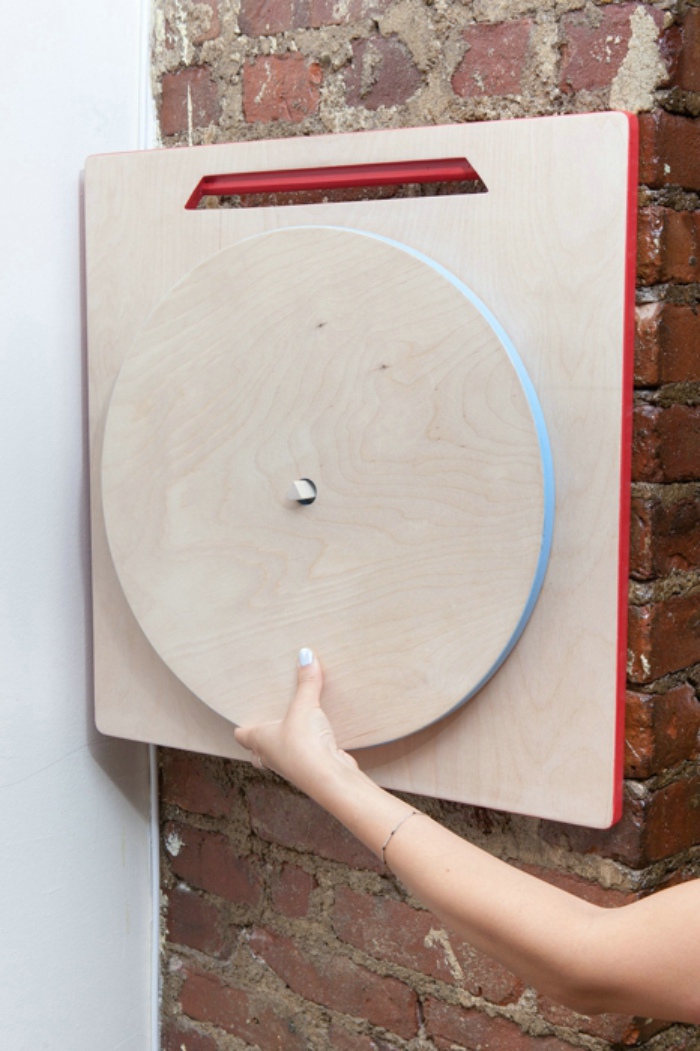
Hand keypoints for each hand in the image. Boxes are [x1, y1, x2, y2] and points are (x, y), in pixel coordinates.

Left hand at [234, 649, 357, 795]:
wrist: (328, 777)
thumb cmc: (304, 745)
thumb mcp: (305, 706)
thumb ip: (306, 682)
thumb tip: (305, 654)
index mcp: (260, 740)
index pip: (242, 735)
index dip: (241, 729)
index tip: (240, 723)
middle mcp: (271, 756)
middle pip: (257, 752)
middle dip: (259, 742)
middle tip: (265, 727)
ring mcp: (290, 767)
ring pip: (279, 757)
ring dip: (283, 747)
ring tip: (290, 732)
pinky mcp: (310, 770)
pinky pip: (302, 759)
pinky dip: (305, 751)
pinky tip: (314, 742)